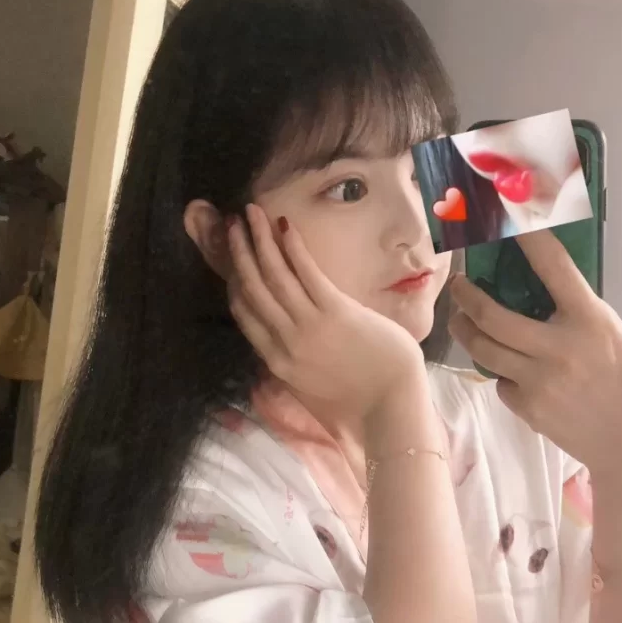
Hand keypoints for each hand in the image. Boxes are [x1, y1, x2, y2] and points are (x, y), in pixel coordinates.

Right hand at [227, 205, 425, 423]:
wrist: (390, 409)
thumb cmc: (357, 401)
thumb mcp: (311, 388)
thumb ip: (292, 362)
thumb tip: (283, 339)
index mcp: (277, 362)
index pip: (244, 314)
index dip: (234, 282)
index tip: (231, 259)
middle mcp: (285, 342)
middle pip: (252, 289)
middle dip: (239, 253)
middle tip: (231, 224)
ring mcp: (308, 326)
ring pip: (273, 276)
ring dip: (259, 241)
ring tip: (250, 214)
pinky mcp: (335, 312)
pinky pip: (306, 273)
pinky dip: (292, 247)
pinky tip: (284, 225)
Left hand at [448, 230, 621, 477]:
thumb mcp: (607, 331)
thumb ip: (572, 310)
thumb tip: (531, 285)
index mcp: (589, 318)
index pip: (554, 267)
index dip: (527, 239)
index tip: (505, 220)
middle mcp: (559, 347)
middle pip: (493, 315)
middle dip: (466, 297)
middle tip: (458, 286)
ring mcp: (540, 380)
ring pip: (484, 349)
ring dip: (465, 331)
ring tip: (462, 321)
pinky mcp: (528, 408)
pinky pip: (500, 382)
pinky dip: (502, 374)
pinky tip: (510, 370)